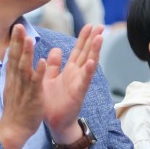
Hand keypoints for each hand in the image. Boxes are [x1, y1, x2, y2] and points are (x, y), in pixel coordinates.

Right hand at [0, 25, 46, 148]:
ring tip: (29, 38)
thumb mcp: (14, 87)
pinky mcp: (33, 97)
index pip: (13, 56)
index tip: (17, 27)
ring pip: (24, 68)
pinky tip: (42, 61)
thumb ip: (16, 72)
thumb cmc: (16, 109)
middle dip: (17, 42)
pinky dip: (38, 72)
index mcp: (13, 78)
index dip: (14, 42)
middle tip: (18, 26)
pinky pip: (36, 83)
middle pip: (16, 58)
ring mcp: (24, 88)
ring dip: (27, 53)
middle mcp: (17, 81)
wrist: (14, 129)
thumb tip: (14, 60)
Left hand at [43, 24, 103, 141]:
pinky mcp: (77, 94)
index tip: (89, 25)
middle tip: (99, 26)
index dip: (84, 38)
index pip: (78, 51)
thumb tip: (57, 49)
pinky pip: (84, 81)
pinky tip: (92, 62)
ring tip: (99, 37)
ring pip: (88, 64)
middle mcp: (76, 75)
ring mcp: (79, 84)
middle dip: (92, 40)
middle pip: (86, 53)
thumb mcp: (49, 79)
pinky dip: (88, 71)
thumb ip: (54, 65)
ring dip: (94, 51)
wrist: (54, 123)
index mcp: (69, 71)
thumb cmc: (52, 103)